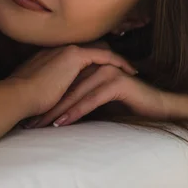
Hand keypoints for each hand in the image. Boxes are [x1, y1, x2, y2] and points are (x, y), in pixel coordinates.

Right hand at [7, 45, 136, 117]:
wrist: (18, 95)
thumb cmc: (24, 100)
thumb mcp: (36, 90)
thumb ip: (44, 87)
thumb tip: (48, 97)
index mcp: (49, 56)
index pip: (76, 53)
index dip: (91, 59)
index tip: (101, 69)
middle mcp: (58, 48)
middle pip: (90, 46)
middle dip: (106, 55)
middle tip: (121, 65)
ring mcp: (66, 49)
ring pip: (99, 48)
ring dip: (115, 58)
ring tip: (129, 68)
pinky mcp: (74, 55)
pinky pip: (104, 55)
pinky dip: (117, 61)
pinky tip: (128, 70)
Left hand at [31, 65, 175, 127]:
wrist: (156, 104)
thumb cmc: (125, 102)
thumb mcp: (97, 96)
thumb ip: (79, 92)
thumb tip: (55, 104)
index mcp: (89, 64)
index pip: (63, 81)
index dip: (47, 97)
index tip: (32, 113)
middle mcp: (96, 64)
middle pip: (66, 86)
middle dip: (49, 105)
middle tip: (32, 121)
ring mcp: (107, 71)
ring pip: (76, 92)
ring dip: (58, 109)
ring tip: (43, 124)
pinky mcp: (116, 83)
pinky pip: (91, 99)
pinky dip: (76, 111)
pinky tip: (64, 122)